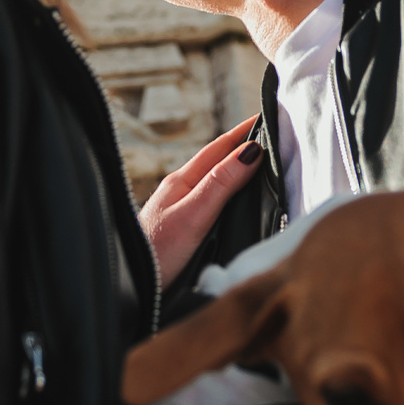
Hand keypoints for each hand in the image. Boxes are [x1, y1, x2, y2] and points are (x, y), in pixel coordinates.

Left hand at [141, 115, 264, 280]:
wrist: (130, 288)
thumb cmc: (156, 253)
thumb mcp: (193, 215)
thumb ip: (221, 184)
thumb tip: (251, 152)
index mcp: (181, 181)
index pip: (219, 147)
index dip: (244, 132)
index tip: (268, 116)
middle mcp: (180, 191)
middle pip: (218, 161)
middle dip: (244, 146)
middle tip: (273, 134)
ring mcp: (180, 209)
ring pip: (215, 181)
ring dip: (238, 169)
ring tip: (262, 162)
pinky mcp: (183, 230)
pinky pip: (212, 201)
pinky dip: (230, 194)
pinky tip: (237, 201)